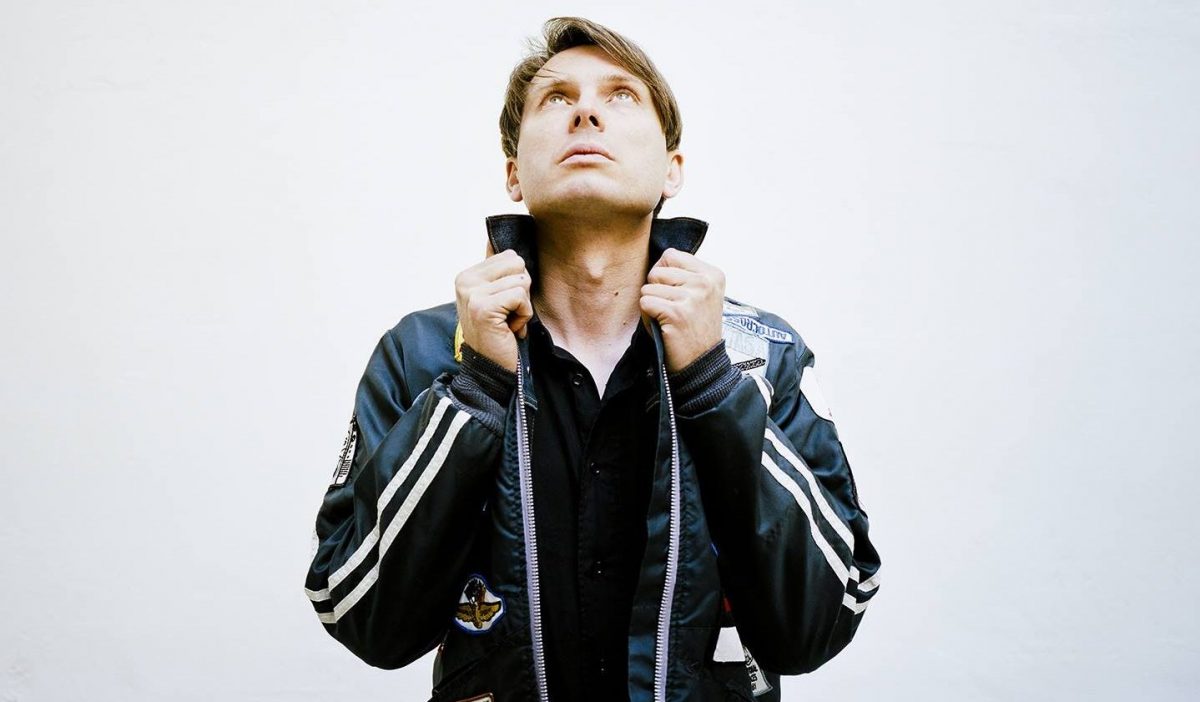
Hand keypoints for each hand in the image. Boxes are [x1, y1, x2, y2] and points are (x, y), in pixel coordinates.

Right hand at [453, 242, 532, 371]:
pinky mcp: (483, 307)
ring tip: (507, 322)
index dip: (516, 282)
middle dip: (522, 291)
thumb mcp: (496, 297)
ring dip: (523, 306)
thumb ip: (499, 273)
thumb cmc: (499, 333)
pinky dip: (523, 316)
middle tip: (507, 314)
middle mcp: (465, 281)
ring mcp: (472, 294)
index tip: (504, 305)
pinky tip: (510, 329)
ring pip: (522, 281)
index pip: (510, 256)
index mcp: (467, 275)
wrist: (490, 368)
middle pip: (518, 264)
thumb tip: (506, 245)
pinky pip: (520, 297)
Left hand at [639, 248, 724, 372]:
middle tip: (671, 310)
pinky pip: (645, 303)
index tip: (674, 293)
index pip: (671, 255)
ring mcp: (692, 297)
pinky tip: (663, 327)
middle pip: (657, 271)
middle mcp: (705, 282)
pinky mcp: (677, 313)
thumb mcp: (700, 295)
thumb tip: (657, 262)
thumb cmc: (694, 329)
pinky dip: (647, 317)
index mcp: (712, 274)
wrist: (701, 362)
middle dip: (656, 291)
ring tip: (668, 320)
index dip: (663, 274)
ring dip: (652, 306)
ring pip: (648, 288)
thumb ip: (683, 275)